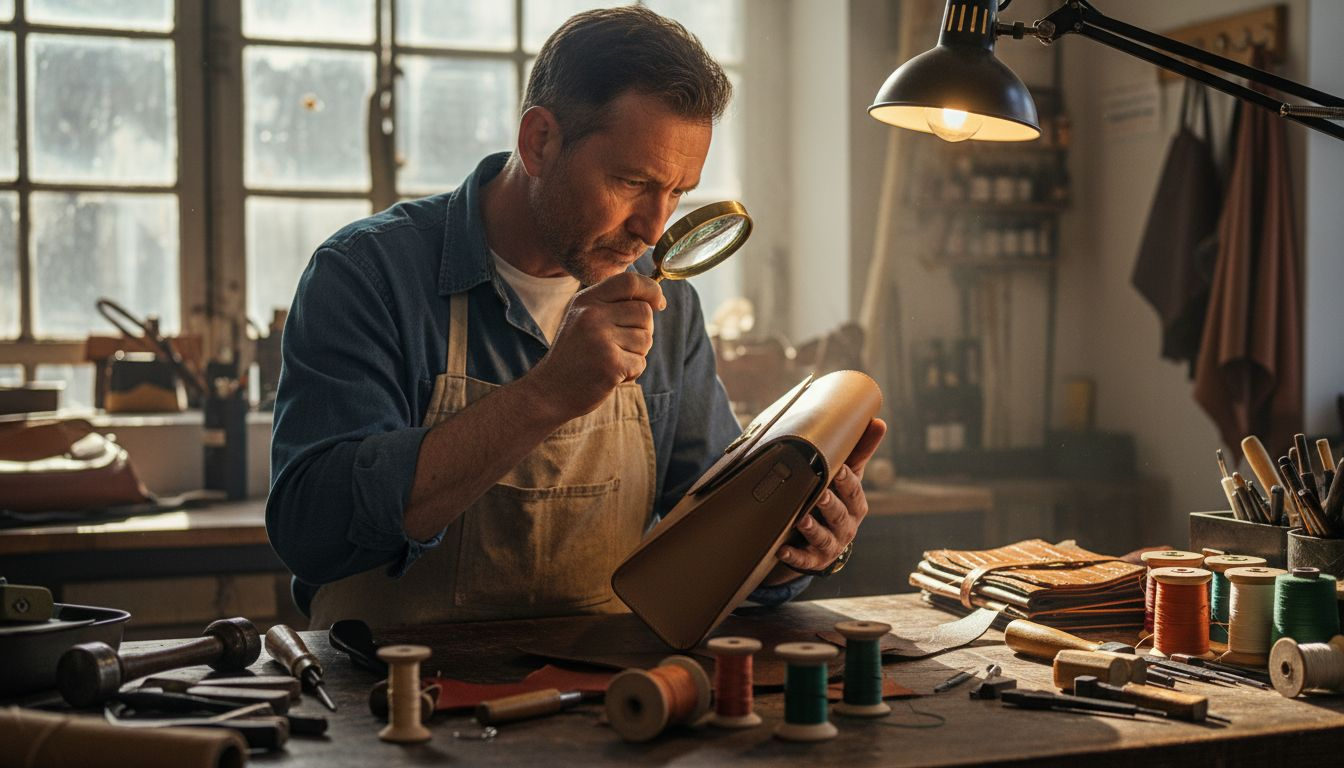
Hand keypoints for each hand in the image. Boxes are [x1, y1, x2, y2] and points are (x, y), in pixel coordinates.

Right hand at [525, 272, 664, 419]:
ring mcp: (600, 339)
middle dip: (643, 330)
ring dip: (636, 353)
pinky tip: (611, 375)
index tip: (658, 303)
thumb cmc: (574, 355)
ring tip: (612, 360)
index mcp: (586, 300)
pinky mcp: (610, 364)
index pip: (629, 281)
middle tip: (622, 346)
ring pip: (646, 339)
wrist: (549, 391)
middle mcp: (592, 315)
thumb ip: (613, 305)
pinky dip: (632, 372)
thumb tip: (655, 300)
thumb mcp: (584, 319)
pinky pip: (641, 362)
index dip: (651, 289)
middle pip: (644, 312)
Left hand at [774, 418, 886, 574]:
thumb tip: (878, 421)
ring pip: (823, 538)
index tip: (839, 471)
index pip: (854, 493)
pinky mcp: (813, 560)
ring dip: (813, 529)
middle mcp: (846, 526)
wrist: (821, 540)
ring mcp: (830, 545)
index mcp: (855, 505)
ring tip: (801, 519)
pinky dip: (794, 556)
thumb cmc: (835, 500)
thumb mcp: (846, 478)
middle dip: (831, 505)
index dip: (847, 483)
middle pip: (840, 515)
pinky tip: (783, 550)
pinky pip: (804, 560)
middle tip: (820, 494)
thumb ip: (859, 452)